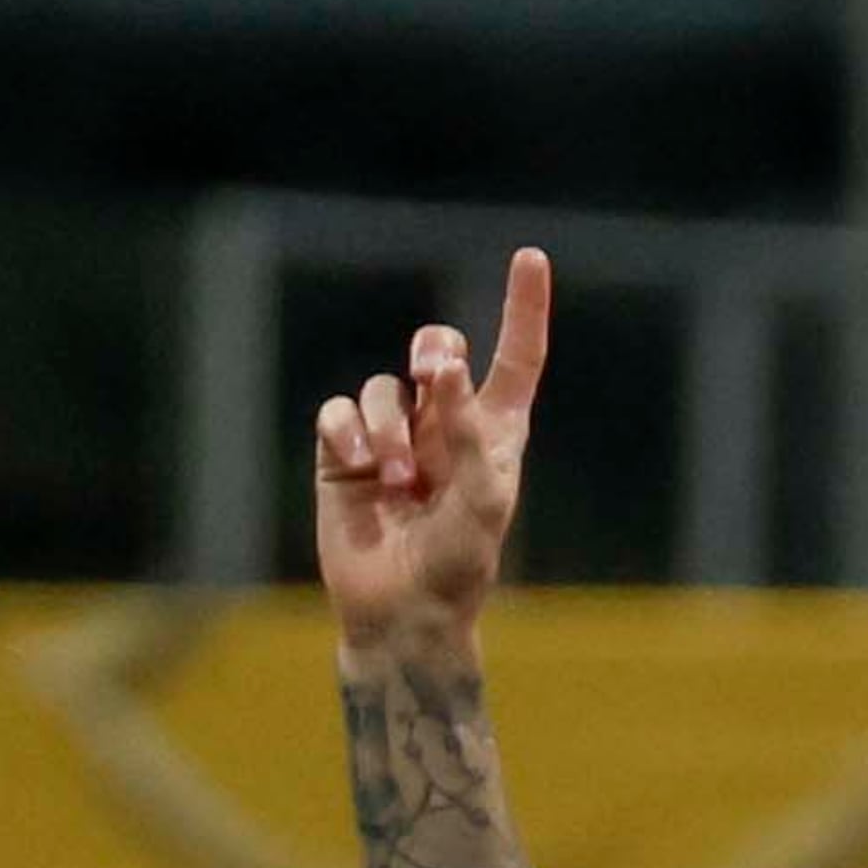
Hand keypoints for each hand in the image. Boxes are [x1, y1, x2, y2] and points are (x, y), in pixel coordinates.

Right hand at [315, 247, 552, 647]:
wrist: (403, 611)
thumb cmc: (459, 562)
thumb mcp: (483, 500)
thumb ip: (468, 431)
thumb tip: (445, 368)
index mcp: (494, 432)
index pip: (516, 358)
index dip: (523, 308)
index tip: (530, 256)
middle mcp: (445, 425)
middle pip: (436, 350)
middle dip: (432, 349)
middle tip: (432, 370)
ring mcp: (393, 437)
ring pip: (383, 387)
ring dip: (388, 427)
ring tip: (396, 481)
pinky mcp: (342, 454)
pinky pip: (337, 412)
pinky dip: (347, 435)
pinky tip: (359, 474)